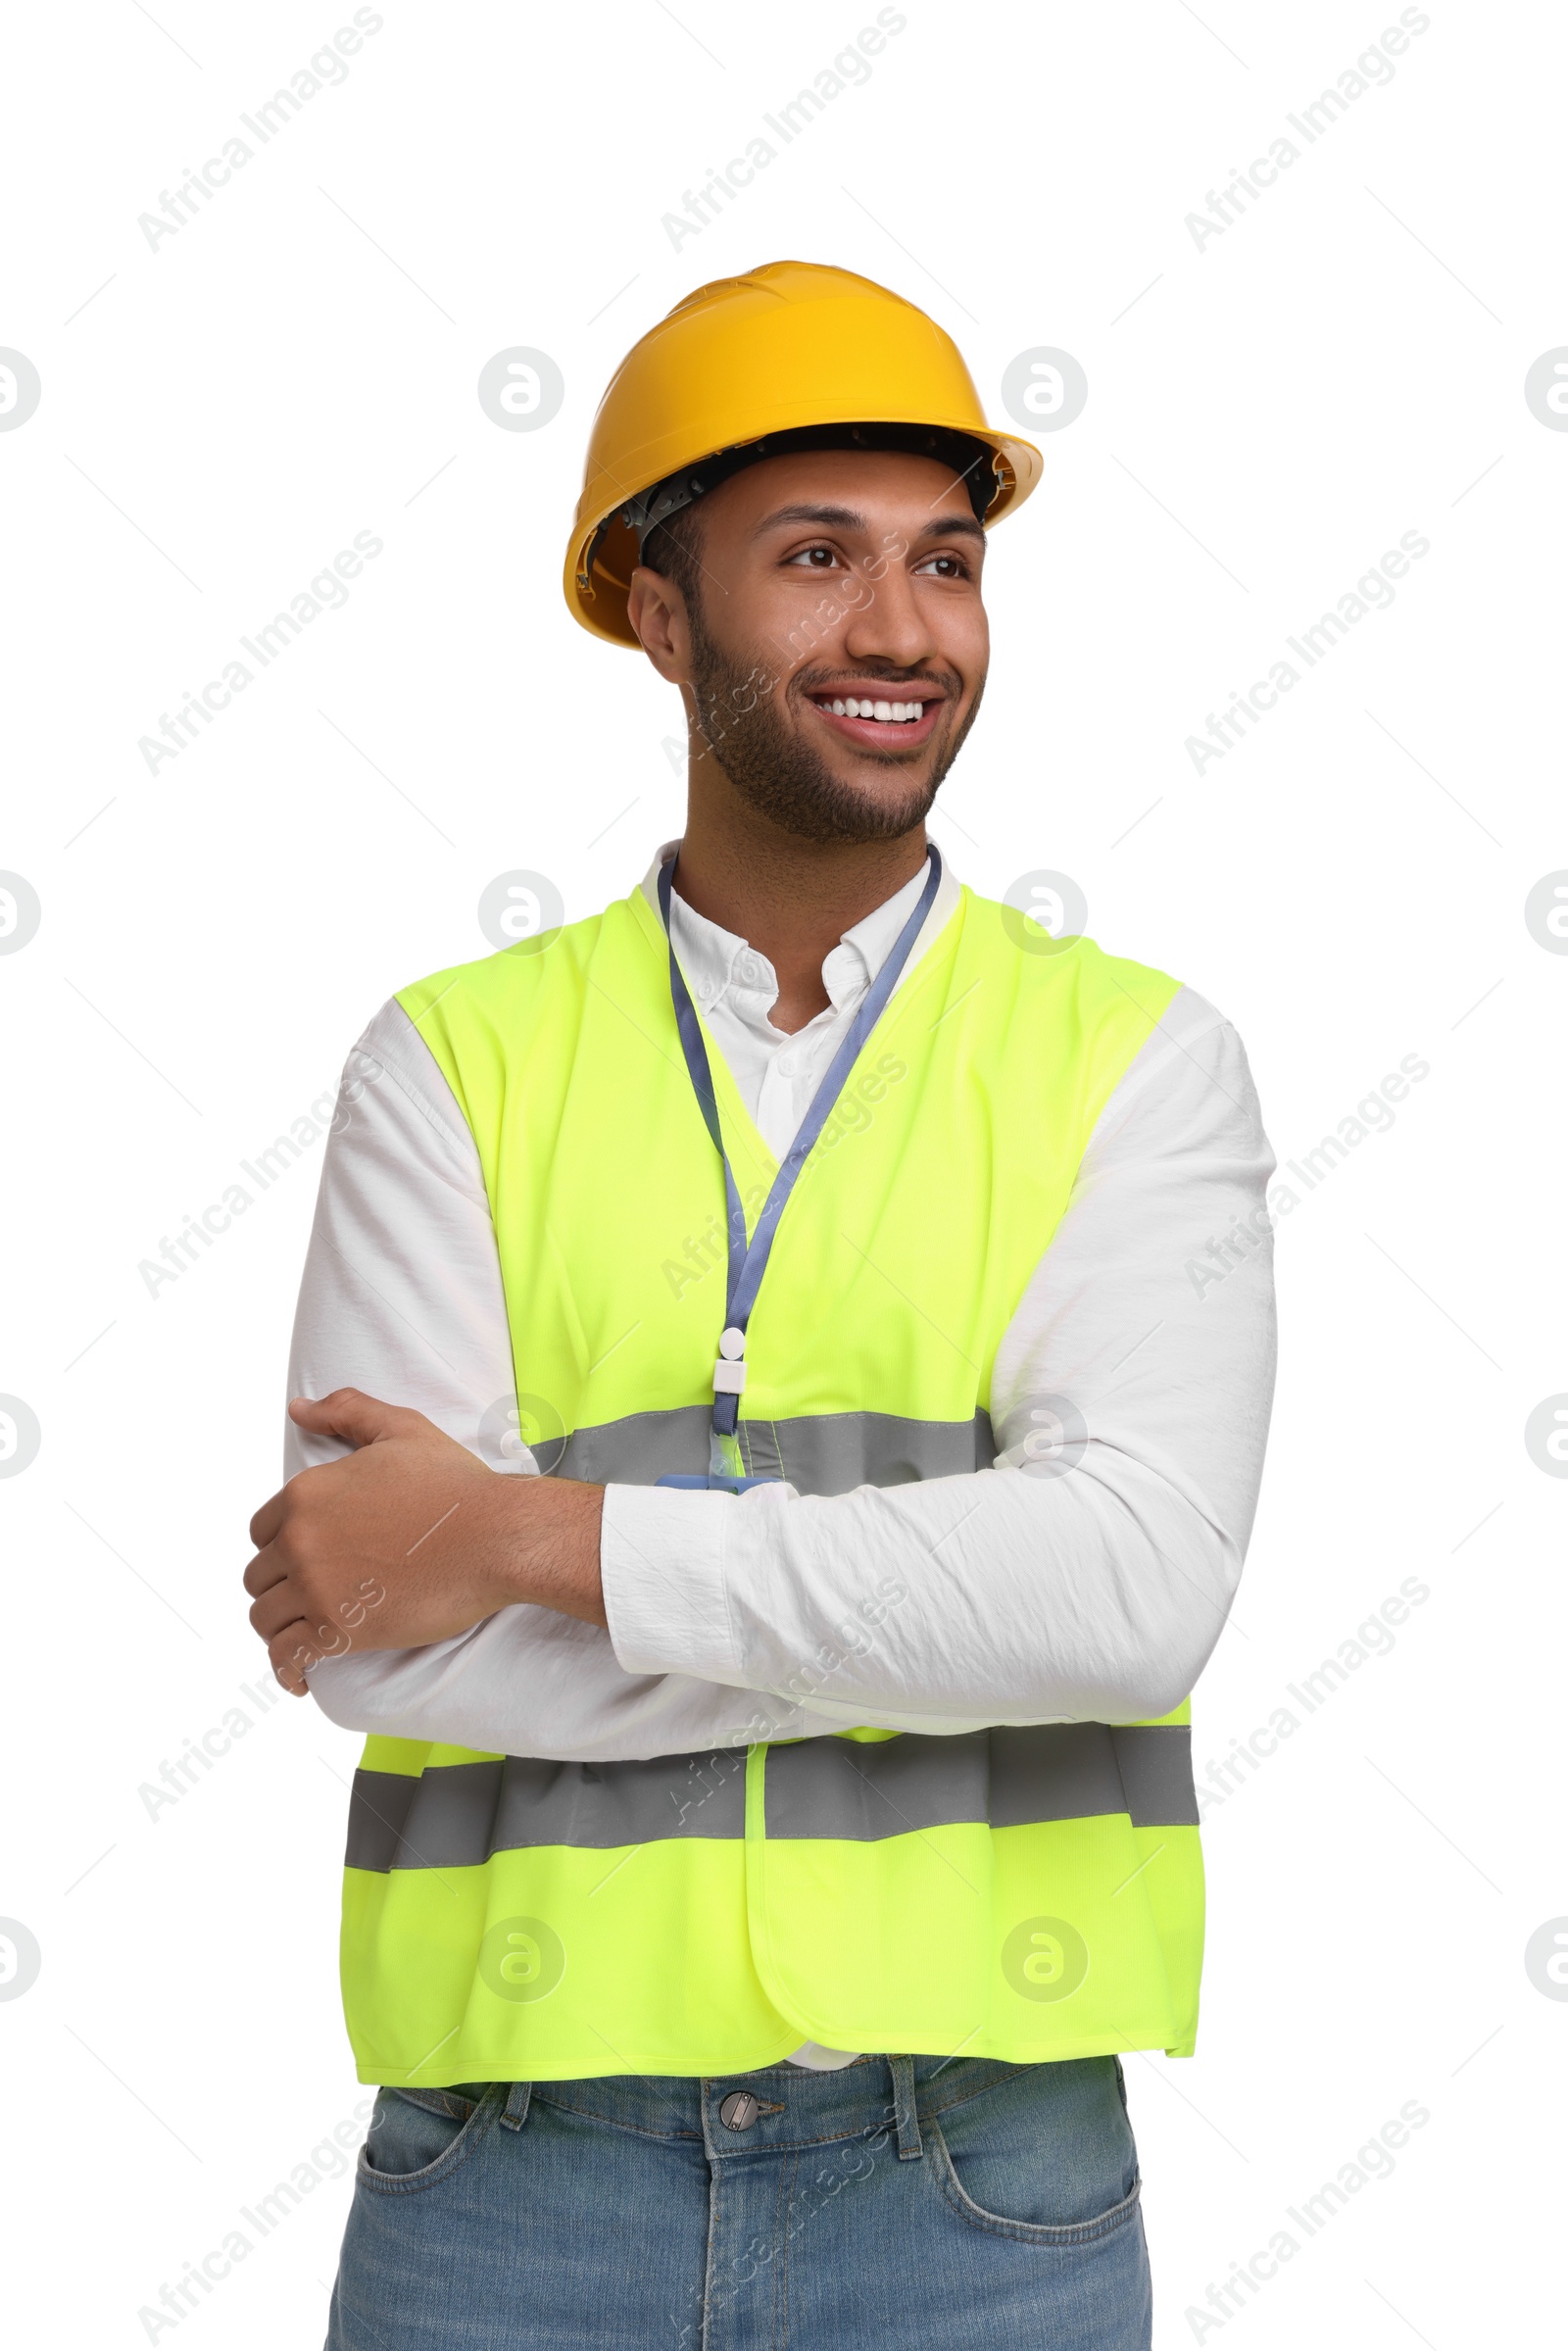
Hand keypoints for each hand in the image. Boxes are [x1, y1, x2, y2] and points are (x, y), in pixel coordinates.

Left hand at [243, 1389, 604, 1694]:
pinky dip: (287, 1668)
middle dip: (281, 1586)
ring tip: (306, 1631)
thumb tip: (296, 1407)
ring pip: (265, 1618)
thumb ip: (344, 1411)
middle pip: (260, 1575)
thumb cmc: (456, 1485)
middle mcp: (300, 1540)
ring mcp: (316, 1587)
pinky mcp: (338, 1630)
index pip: (261, 1531)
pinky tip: (298, 1676)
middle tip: (314, 1595)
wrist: (496, 1536)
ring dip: (282, 1626)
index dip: (283, 1545)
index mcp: (306, 1493)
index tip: (309, 1559)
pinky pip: (287, 1656)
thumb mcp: (400, 1430)